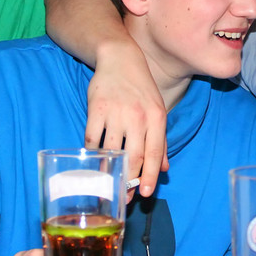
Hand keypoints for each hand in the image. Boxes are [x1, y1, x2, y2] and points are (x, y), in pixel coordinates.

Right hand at [85, 40, 168, 196]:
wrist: (120, 59)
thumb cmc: (141, 89)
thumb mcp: (157, 111)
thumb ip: (160, 141)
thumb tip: (163, 169)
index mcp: (156, 117)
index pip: (154, 152)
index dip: (149, 175)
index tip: (145, 194)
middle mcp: (138, 116)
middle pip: (133, 156)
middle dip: (129, 180)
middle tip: (124, 196)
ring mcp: (116, 112)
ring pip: (111, 151)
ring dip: (109, 170)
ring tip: (107, 183)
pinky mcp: (96, 109)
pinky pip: (92, 138)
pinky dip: (93, 152)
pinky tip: (94, 161)